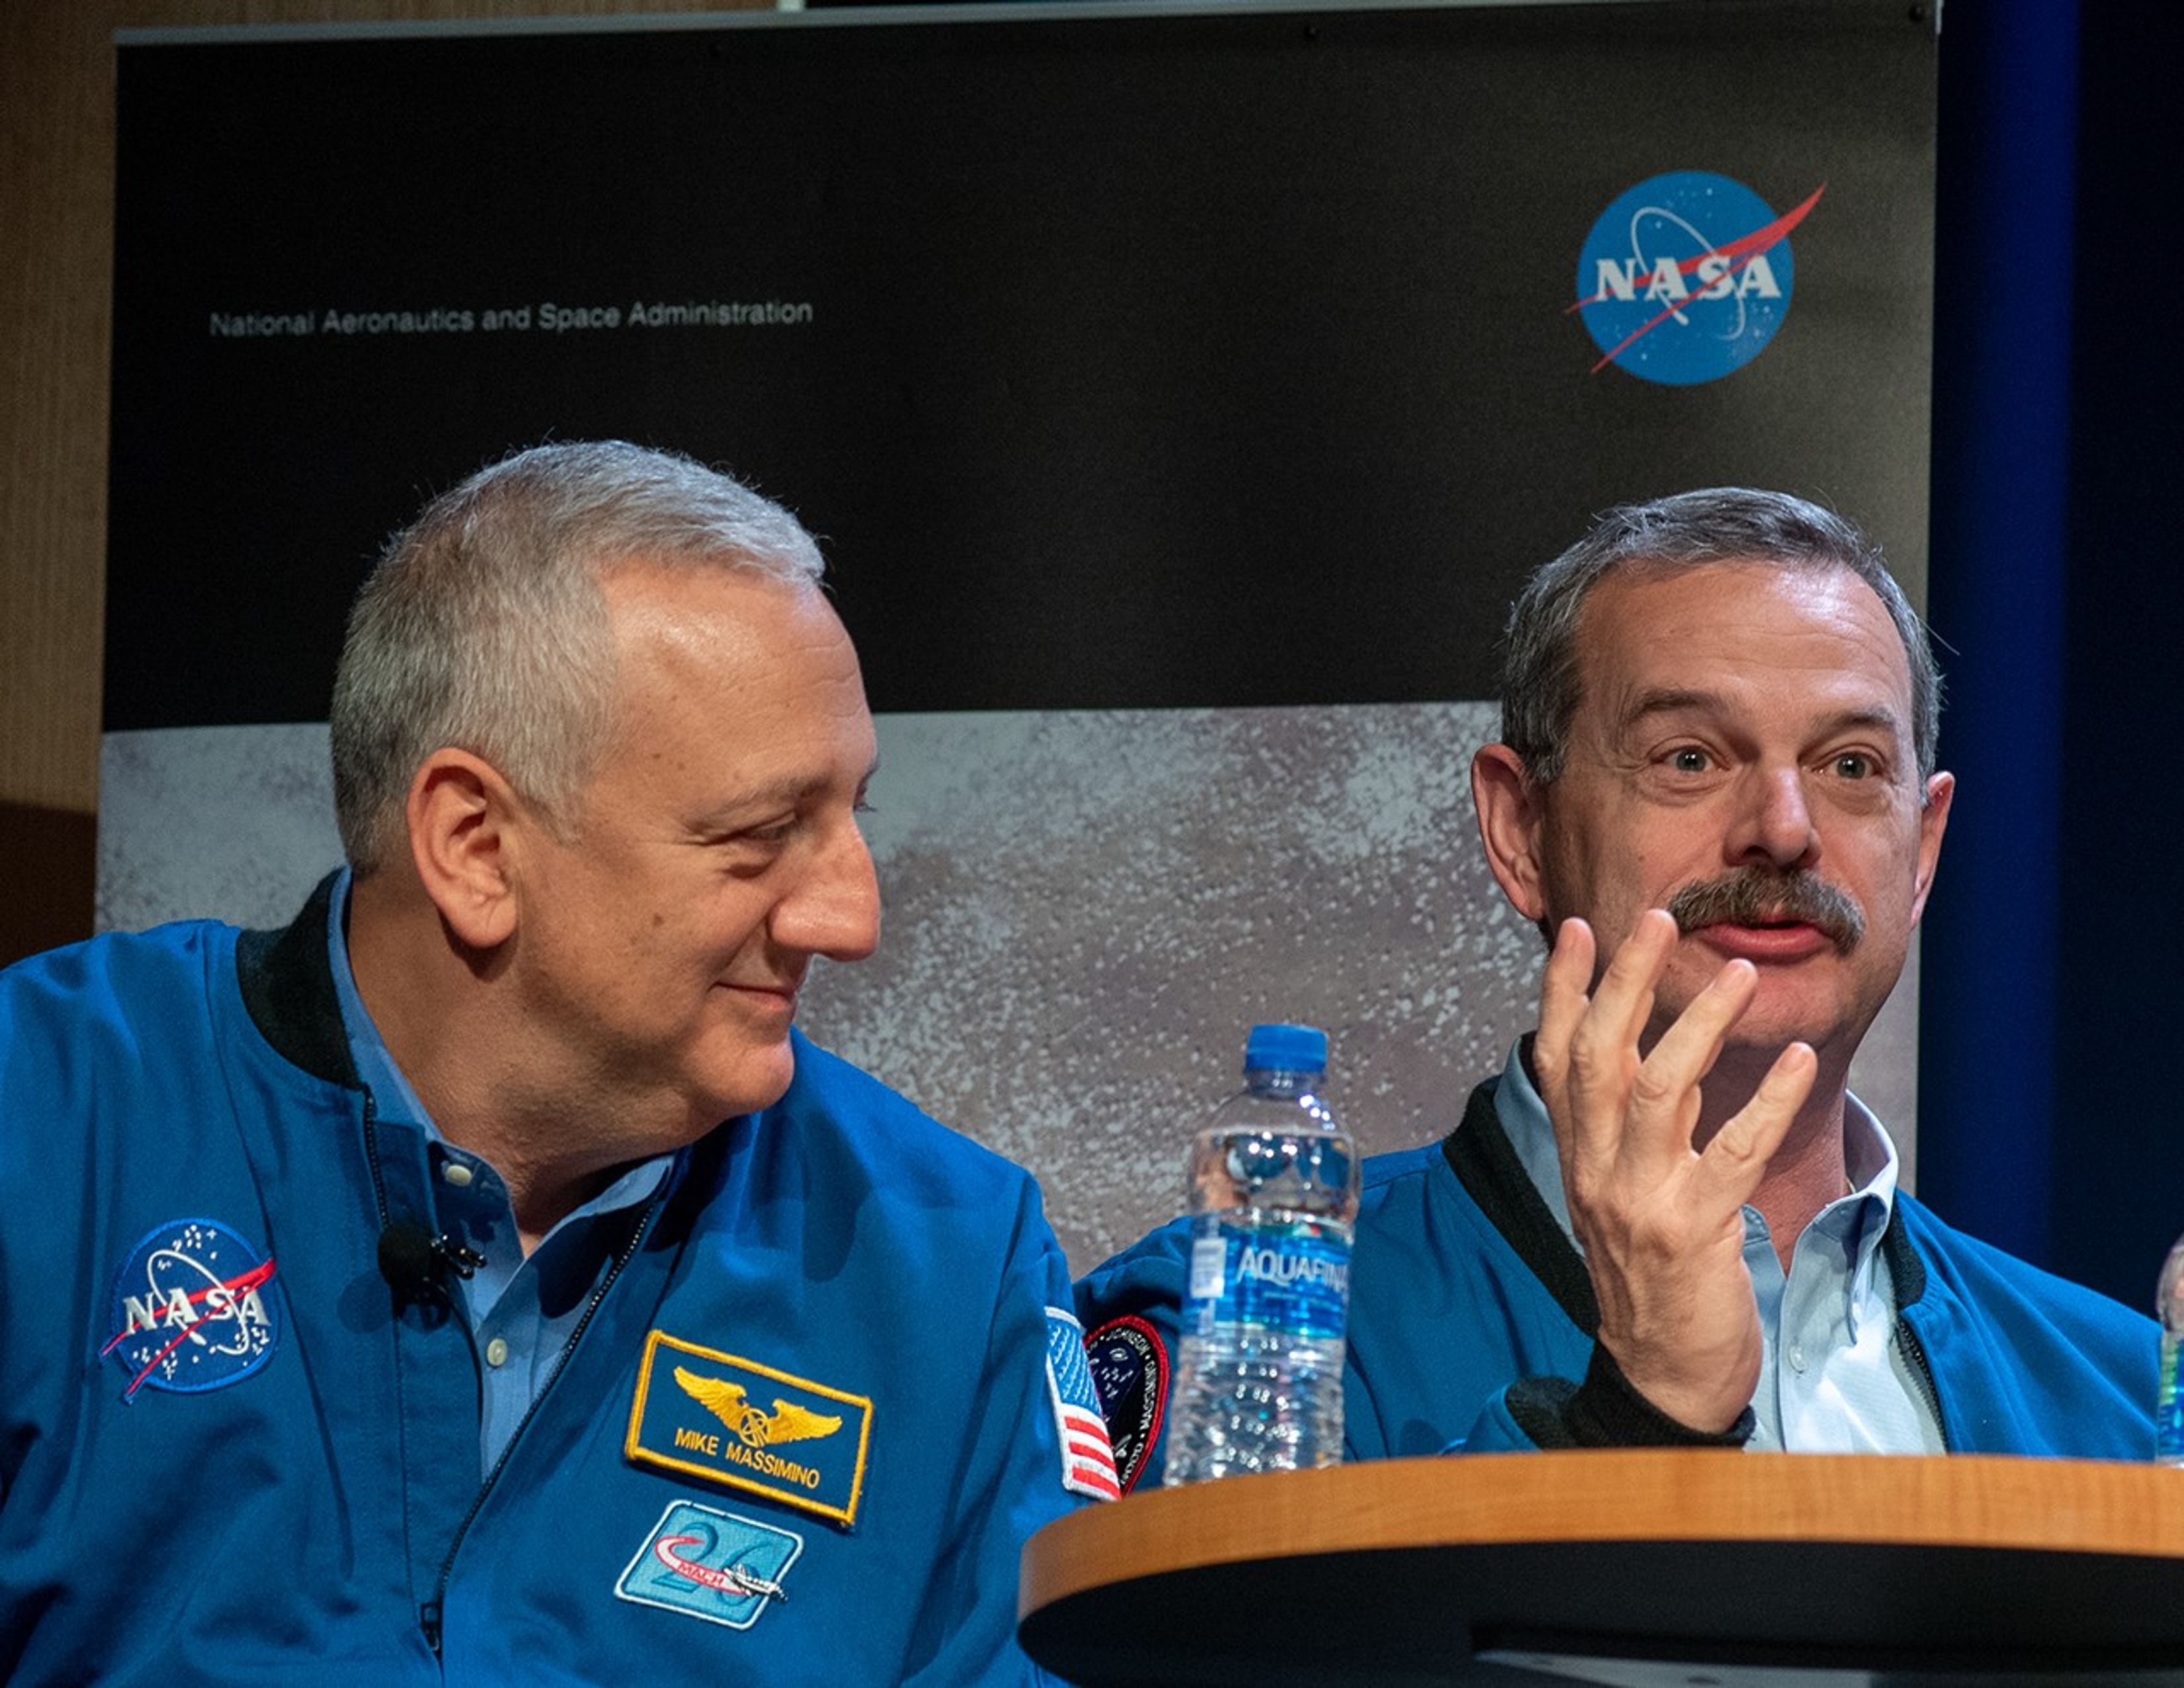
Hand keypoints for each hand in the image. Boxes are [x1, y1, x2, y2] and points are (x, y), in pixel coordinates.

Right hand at [1531, 910, 1817, 1433]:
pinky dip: (1770, 1100)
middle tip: (1657, 917)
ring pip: (1659, 1088)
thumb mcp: (1623, 1194)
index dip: (1562, 990)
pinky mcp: (1692, 1230)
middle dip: (1624, 980)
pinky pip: (1735, 1150)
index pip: (1557, 1058)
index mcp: (1578, 1156)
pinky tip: (1798, 1060)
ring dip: (1698, 1023)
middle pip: (1600, 1056)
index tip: (1577, 929)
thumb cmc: (1653, 1278)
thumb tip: (1654, 1051)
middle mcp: (1596, 1170)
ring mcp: (1640, 1199)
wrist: (1665, 1375)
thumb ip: (1633, 1129)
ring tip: (1737, 970)